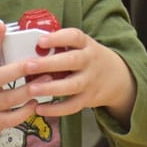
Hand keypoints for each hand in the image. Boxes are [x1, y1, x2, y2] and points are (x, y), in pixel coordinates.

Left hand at [20, 27, 135, 125]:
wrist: (118, 77)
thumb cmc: (89, 58)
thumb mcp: (82, 46)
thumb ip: (61, 45)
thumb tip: (30, 45)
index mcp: (86, 45)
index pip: (74, 37)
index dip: (58, 38)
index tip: (40, 40)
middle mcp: (90, 61)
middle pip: (72, 61)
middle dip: (49, 64)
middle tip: (28, 65)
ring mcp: (90, 81)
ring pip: (72, 85)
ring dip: (50, 88)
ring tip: (31, 89)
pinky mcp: (88, 98)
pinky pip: (72, 106)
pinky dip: (56, 109)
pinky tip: (40, 108)